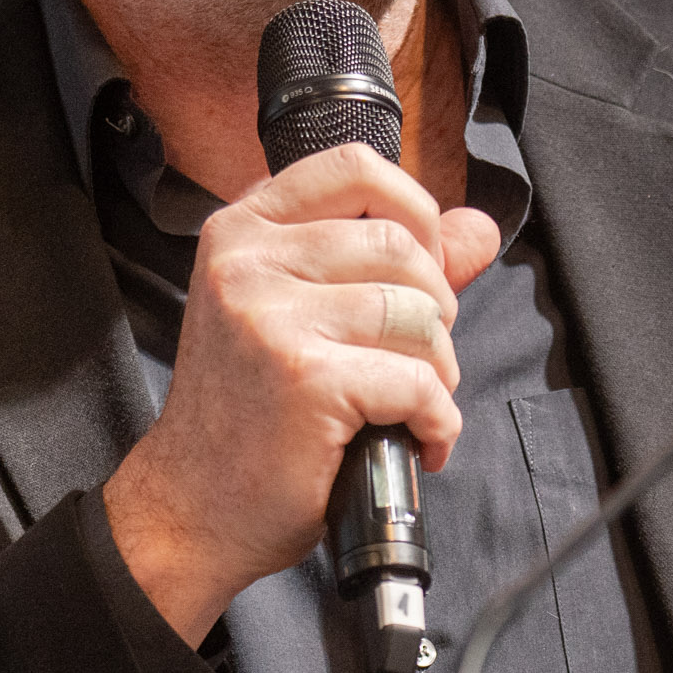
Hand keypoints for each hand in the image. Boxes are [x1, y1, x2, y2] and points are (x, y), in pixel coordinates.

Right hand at [102, 145, 506, 642]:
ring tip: (412, 402)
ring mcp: (271, 316)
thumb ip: (392, 265)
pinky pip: (417, 381)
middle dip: (436, 308)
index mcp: (243, 229)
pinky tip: (420, 440)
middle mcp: (248, 260)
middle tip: (418, 357)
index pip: (354, 167)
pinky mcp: (304, 377)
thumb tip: (481, 227)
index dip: (414, 210)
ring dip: (438, 368)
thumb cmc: (251, 413)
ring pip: (416, 313)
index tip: (422, 266)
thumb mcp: (303, 315)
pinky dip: (437, 418)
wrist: (191, 505)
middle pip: (400, 245)